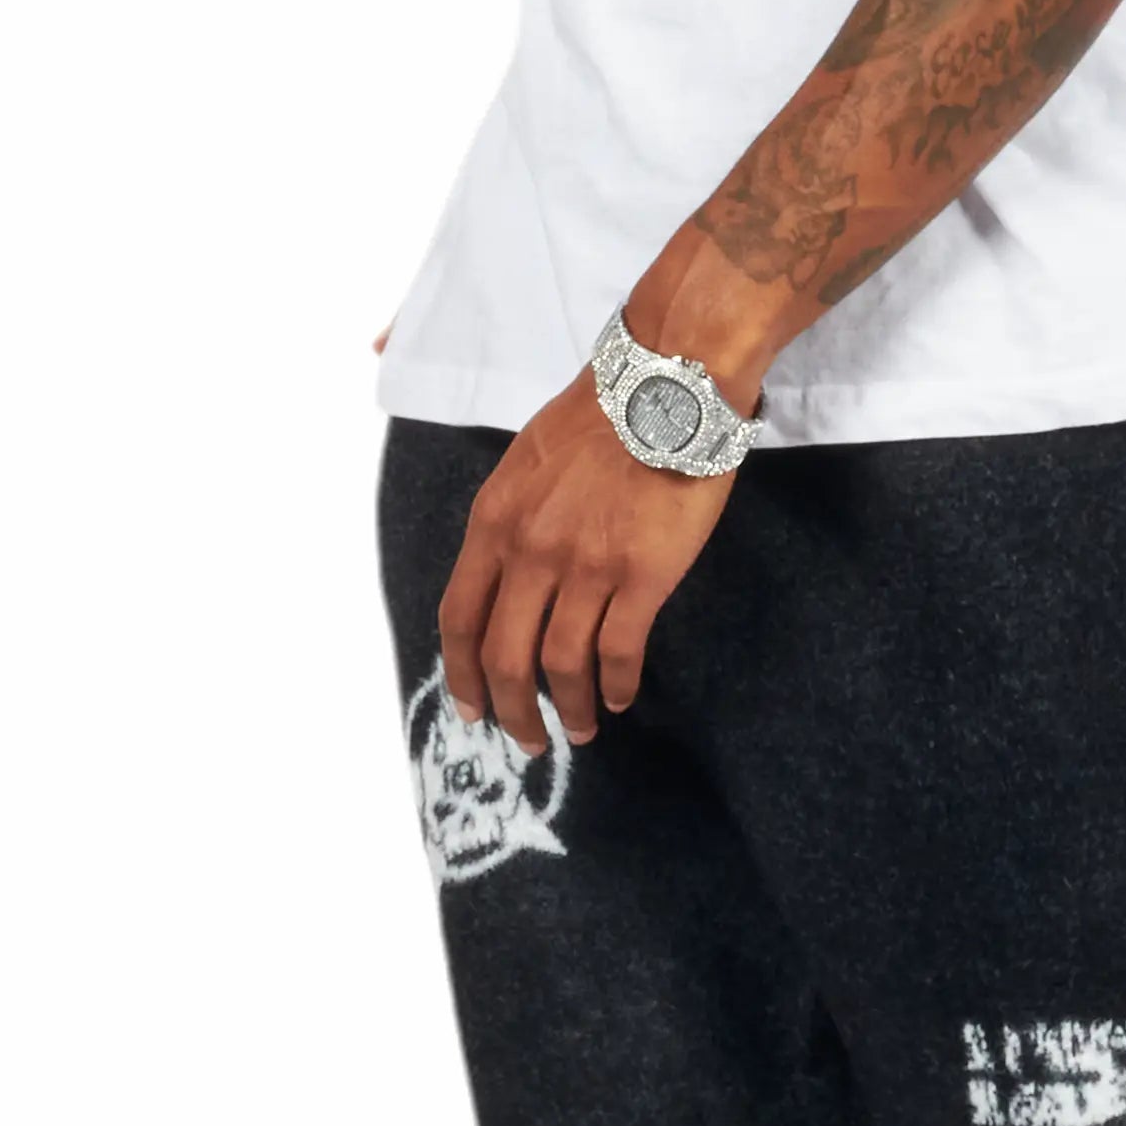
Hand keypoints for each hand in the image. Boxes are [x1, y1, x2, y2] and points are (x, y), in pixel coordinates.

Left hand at [438, 367, 739, 750]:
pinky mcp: (642, 575)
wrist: (666, 386)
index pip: (459, 617)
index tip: (473, 708)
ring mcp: (585, 565)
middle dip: (510, 711)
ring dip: (567, 708)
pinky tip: (619, 698)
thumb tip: (506, 579)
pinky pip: (619, 651)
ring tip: (578, 729)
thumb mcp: (527, 465)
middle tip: (526, 739)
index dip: (462, 674)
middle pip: (504, 656)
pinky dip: (615, 685)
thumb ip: (510, 523)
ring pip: (560, 664)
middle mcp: (530, 550)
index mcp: (494, 521)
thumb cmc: (600, 417)